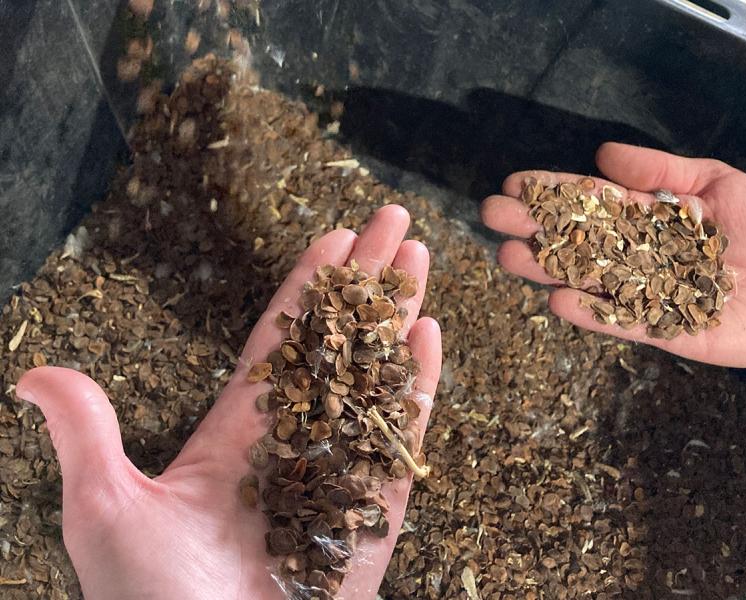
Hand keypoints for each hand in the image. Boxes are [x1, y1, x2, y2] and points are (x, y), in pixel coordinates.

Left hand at [15, 205, 440, 599]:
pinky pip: (402, 432)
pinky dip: (418, 382)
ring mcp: (341, 464)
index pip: (281, 336)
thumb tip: (34, 374)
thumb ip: (88, 435)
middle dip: (365, 278)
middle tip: (393, 219)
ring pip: (377, 371)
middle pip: (338, 337)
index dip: (308, 284)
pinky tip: (429, 332)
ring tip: (418, 258)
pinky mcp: (378, 503)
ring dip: (397, 313)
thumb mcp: (106, 510)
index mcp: (238, 429)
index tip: (333, 236)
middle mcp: (296, 436)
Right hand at [481, 142, 745, 367]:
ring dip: (548, 269)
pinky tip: (558, 300)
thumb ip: (662, 169)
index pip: (591, 201)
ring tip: (509, 256)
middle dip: (535, 227)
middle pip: (578, 239)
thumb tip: (602, 153)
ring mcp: (645, 292)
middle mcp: (637, 254)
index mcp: (648, 216)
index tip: (515, 184)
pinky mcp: (662, 329)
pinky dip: (590, 313)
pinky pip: (620, 321)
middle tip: (492, 216)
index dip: (553, 192)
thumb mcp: (717, 183)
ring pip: (588, 279)